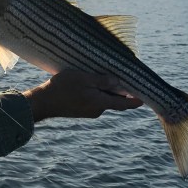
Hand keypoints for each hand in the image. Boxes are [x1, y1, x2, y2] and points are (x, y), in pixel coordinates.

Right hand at [24, 69, 142, 121]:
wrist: (42, 102)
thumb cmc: (62, 88)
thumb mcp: (83, 78)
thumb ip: (102, 80)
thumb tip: (117, 82)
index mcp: (100, 103)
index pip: (123, 104)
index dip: (135, 101)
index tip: (145, 99)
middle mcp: (97, 110)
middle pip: (113, 100)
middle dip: (117, 90)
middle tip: (120, 76)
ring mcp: (88, 111)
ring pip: (102, 99)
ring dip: (103, 89)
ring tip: (99, 76)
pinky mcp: (80, 110)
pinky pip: (93, 100)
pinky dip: (94, 92)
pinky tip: (86, 83)